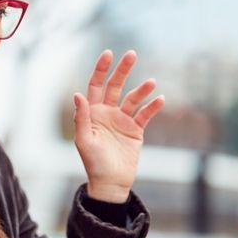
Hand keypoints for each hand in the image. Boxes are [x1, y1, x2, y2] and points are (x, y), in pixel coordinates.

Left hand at [72, 50, 164, 202]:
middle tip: (132, 54)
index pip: (96, 85)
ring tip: (151, 82)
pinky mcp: (136, 130)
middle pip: (115, 85)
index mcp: (93, 112)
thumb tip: (77, 94)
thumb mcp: (84, 140)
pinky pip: (145, 115)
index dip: (101, 69)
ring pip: (133, 99)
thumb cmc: (93, 163)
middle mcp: (108, 112)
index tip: (108, 54)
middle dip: (123, 70)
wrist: (110, 182)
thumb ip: (82, 117)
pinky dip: (152, 107)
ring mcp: (122, 120)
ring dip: (142, 90)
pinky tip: (160, 99)